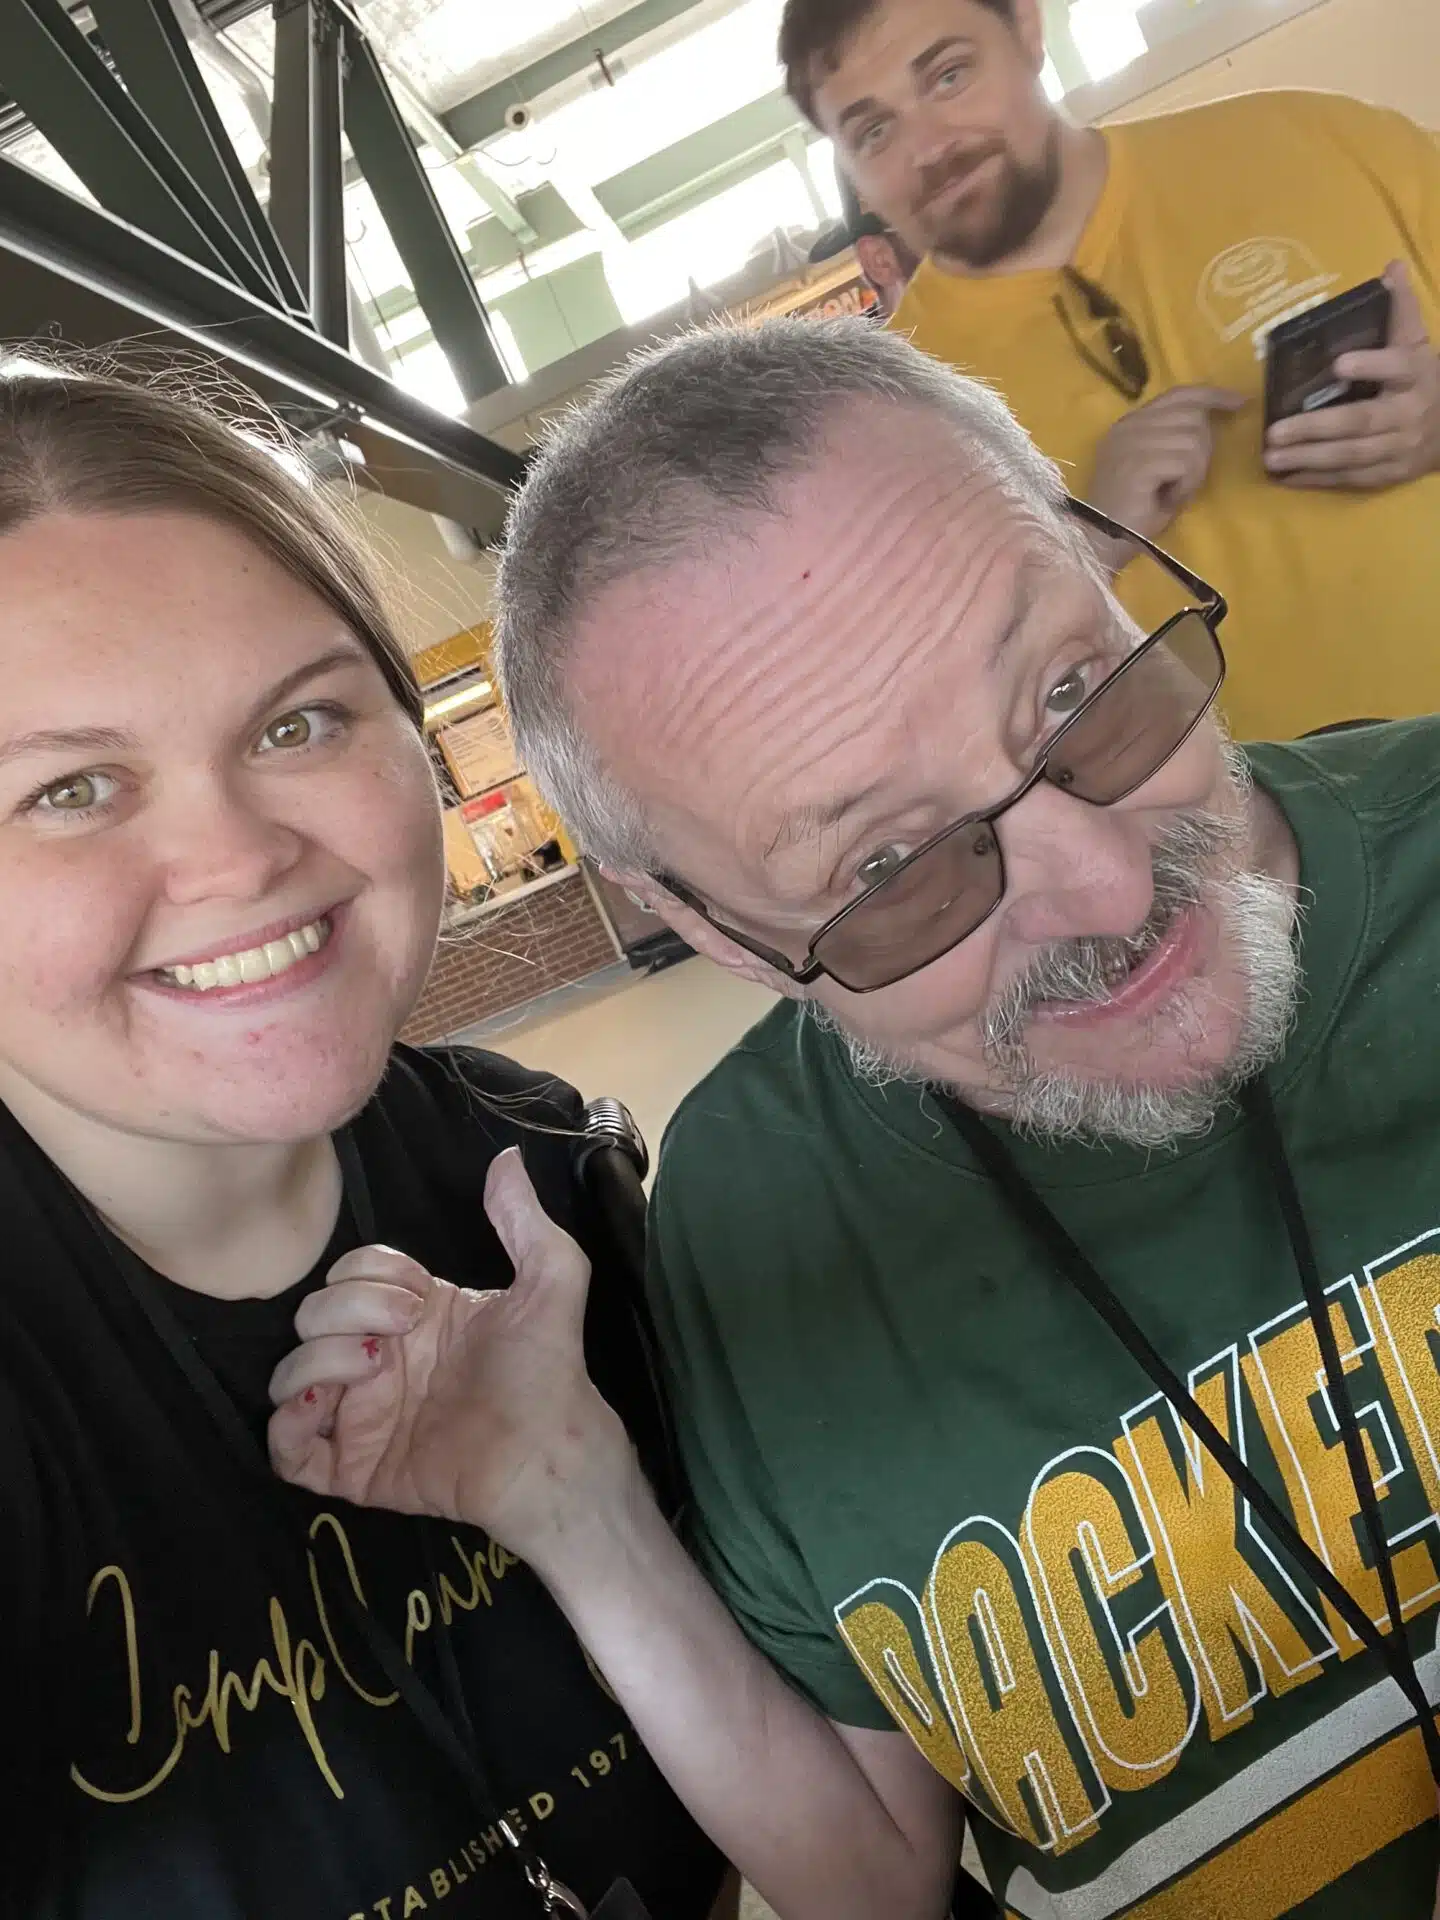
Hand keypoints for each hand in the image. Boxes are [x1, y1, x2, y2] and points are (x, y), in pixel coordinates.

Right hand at [267, 1148, 632, 1566]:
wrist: (548, 1450)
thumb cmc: (549, 1368)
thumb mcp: (550, 1278)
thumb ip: (523, 1217)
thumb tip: (507, 1157)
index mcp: (411, 1313)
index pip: (350, 1273)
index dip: (371, 1276)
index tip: (419, 1295)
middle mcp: (376, 1358)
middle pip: (311, 1314)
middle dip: (346, 1312)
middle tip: (400, 1334)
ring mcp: (359, 1414)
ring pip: (287, 1375)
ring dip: (316, 1362)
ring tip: (371, 1369)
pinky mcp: (351, 1468)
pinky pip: (285, 1450)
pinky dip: (288, 1425)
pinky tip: (326, 1407)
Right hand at [1087, 384, 1247, 543]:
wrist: (1103, 541)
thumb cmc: (1133, 512)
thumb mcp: (1158, 465)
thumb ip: (1175, 438)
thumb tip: (1210, 422)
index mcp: (1131, 423)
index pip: (1179, 394)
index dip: (1212, 395)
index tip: (1239, 402)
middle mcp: (1130, 426)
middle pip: (1192, 415)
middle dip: (1203, 448)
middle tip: (1187, 480)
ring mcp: (1131, 442)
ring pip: (1193, 439)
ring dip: (1194, 471)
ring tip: (1174, 492)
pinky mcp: (1138, 463)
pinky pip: (1186, 461)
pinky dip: (1186, 483)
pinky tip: (1169, 498)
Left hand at [1264, 260, 1439, 488]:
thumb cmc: (1425, 378)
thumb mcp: (1419, 342)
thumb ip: (1402, 309)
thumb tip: (1391, 267)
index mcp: (1416, 374)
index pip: (1398, 366)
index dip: (1371, 365)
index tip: (1340, 363)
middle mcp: (1408, 413)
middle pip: (1360, 421)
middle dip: (1316, 428)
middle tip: (1273, 431)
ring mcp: (1400, 447)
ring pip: (1351, 455)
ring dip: (1308, 459)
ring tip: (1270, 457)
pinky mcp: (1391, 473)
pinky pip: (1351, 479)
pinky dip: (1318, 479)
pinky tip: (1286, 477)